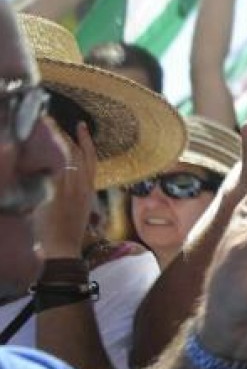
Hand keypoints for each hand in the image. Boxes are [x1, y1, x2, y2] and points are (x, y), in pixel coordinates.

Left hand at [35, 122, 97, 257]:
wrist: (63, 248)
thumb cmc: (69, 233)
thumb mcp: (78, 210)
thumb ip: (72, 193)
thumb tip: (59, 181)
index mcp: (88, 190)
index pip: (90, 159)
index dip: (86, 141)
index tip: (81, 126)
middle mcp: (82, 186)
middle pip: (78, 154)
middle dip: (68, 134)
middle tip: (54, 119)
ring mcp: (69, 189)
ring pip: (66, 157)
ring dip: (55, 139)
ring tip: (45, 124)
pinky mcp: (56, 194)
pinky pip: (51, 171)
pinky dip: (44, 158)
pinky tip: (34, 147)